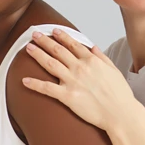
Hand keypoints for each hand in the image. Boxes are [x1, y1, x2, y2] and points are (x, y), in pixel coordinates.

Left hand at [21, 29, 136, 131]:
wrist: (120, 113)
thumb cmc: (119, 94)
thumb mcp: (114, 70)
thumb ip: (101, 57)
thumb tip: (92, 47)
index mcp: (91, 61)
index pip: (73, 44)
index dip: (62, 36)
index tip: (54, 31)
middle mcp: (80, 68)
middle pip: (58, 51)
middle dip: (45, 41)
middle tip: (34, 34)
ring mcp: (72, 81)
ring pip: (50, 64)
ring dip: (38, 54)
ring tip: (28, 48)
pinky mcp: (67, 96)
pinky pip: (47, 88)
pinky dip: (35, 84)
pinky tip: (24, 80)